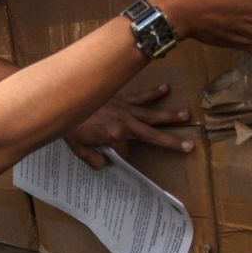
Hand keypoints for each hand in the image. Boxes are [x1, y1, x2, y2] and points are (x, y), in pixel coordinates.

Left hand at [64, 85, 192, 168]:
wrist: (62, 98)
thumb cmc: (69, 125)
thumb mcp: (78, 149)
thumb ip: (93, 160)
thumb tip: (106, 164)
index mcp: (114, 136)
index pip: (126, 152)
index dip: (121, 155)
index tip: (110, 154)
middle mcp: (124, 123)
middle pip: (152, 135)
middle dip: (171, 141)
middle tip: (190, 145)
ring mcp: (125, 109)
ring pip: (151, 114)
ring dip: (170, 115)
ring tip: (187, 115)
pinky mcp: (122, 99)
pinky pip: (140, 96)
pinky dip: (153, 92)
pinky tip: (166, 88)